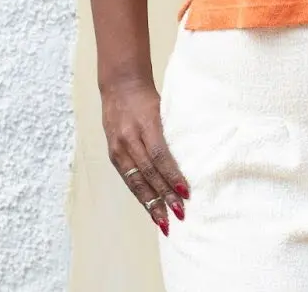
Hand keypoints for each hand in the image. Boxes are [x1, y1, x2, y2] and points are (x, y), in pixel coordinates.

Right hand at [101, 75, 188, 234]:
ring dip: (151, 203)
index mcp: (146, 125)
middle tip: (180, 214)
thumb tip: (194, 157)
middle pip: (149, 173)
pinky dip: (140, 194)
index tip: (186, 192)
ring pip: (136, 181)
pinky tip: (150, 208)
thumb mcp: (165, 109)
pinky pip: (128, 178)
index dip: (173, 175)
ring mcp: (118, 148)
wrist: (120, 87)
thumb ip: (174, 132)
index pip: (160, 155)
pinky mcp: (113, 154)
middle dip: (164, 196)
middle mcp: (129, 139)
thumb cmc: (150, 97)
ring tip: (164, 221)